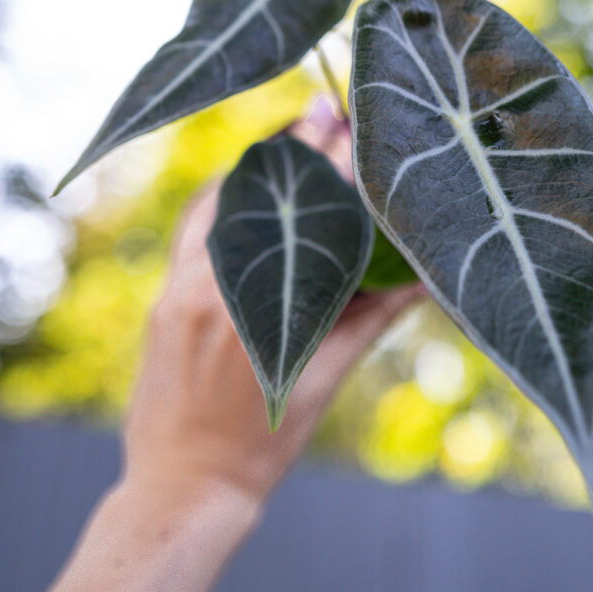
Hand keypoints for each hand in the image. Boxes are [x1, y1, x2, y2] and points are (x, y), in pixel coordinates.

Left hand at [122, 99, 422, 526]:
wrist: (186, 487)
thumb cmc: (267, 442)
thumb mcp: (327, 379)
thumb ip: (375, 318)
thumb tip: (427, 276)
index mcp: (279, 314)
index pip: (316, 221)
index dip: (337, 169)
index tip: (355, 127)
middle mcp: (228, 292)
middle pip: (269, 199)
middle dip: (300, 147)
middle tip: (327, 105)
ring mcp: (188, 291)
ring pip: (226, 205)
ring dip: (261, 163)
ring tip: (292, 129)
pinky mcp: (164, 297)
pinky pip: (196, 230)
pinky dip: (223, 196)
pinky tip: (244, 175)